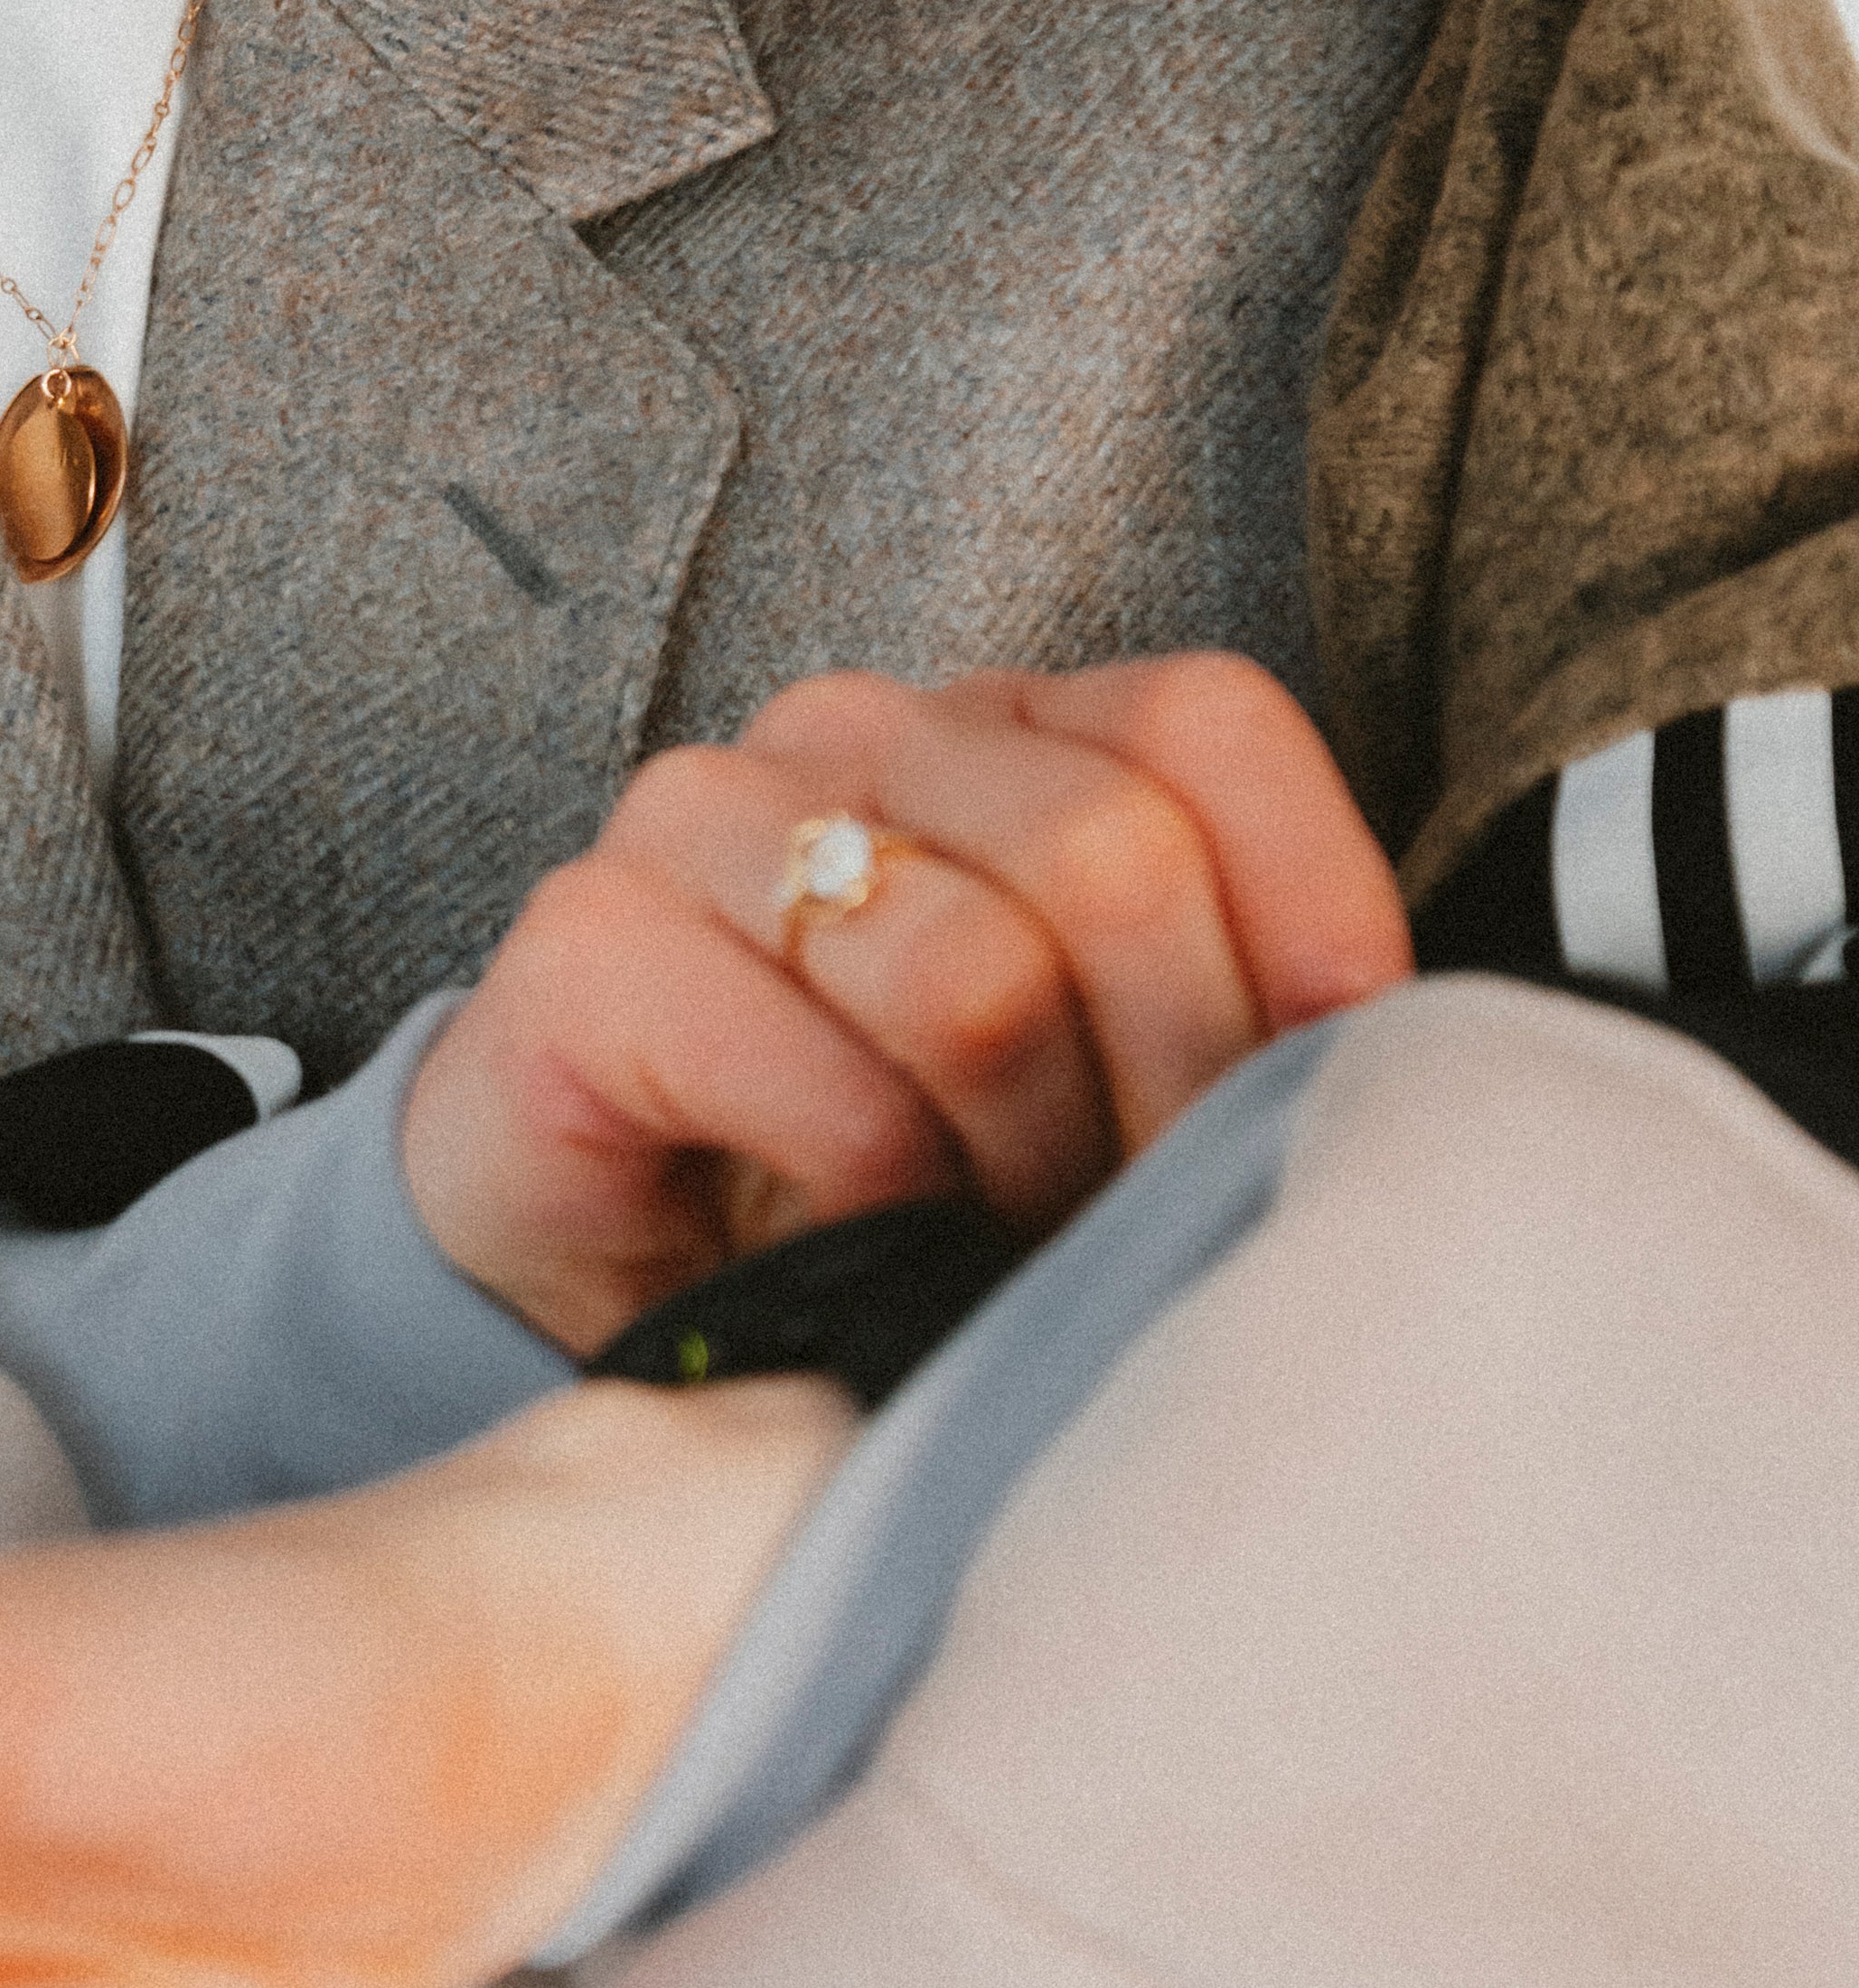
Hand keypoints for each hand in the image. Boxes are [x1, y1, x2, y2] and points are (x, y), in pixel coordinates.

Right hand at [402, 652, 1410, 1354]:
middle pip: (1113, 857)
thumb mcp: (1099, 1074)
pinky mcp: (585, 948)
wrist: (613, 1263)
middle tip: (1131, 1221)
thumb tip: (1402, 1070)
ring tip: (997, 1244)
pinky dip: (884, 1204)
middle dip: (1167, 1089)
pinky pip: (822, 1083)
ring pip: (975, 978)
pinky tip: (865, 1240)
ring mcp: (703, 817)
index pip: (1207, 724)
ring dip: (1022, 1165)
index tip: (1303, 1096)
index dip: (1304, 920)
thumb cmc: (887, 1174)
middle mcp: (855, 732)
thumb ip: (1228, 1016)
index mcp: (1003, 731)